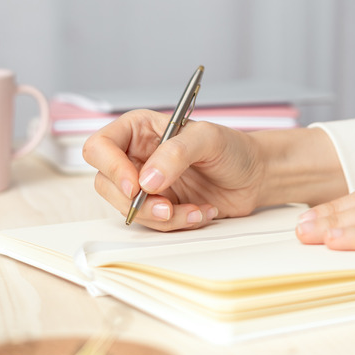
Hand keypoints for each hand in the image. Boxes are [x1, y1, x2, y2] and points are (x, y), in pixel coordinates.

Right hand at [83, 109, 265, 230]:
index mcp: (138, 130)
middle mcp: (135, 157)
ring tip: (196, 210)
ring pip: (128, 210)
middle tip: (167, 206)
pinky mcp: (159, 207)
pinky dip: (177, 224)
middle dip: (136, 202)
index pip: (100, 147)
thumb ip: (176, 153)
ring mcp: (145, 185)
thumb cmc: (232, 148)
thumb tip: (147, 179)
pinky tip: (201, 212)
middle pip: (106, 184)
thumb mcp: (208, 139)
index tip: (136, 185)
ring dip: (161, 217)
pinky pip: (152, 224)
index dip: (111, 168)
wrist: (255, 176)